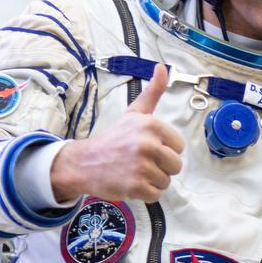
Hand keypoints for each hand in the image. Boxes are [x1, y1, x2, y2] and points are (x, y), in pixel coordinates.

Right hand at [50, 64, 184, 202]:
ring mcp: (141, 166)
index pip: (178, 146)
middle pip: (176, 165)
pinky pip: (156, 195)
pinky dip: (145, 193)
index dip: (165, 149)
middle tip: (139, 161)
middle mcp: (147, 144)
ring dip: (152, 180)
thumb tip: (164, 67)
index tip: (147, 147)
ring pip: (166, 181)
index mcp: (150, 125)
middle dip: (160, 167)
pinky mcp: (135, 186)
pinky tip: (130, 183)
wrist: (83, 162)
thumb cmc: (114, 138)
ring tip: (134, 171)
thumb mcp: (134, 113)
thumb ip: (152, 92)